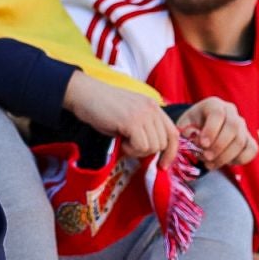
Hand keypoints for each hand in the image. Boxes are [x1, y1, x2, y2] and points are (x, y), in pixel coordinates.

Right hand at [64, 72, 178, 158]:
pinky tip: (121, 141)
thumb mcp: (130, 115)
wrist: (85, 94)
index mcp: (154, 107)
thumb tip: (152, 150)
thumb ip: (144, 127)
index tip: (162, 165)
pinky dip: (130, 150)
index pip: (173, 133)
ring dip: (137, 150)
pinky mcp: (132, 121)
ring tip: (124, 141)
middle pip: (163, 143)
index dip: (171, 152)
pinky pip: (141, 146)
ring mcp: (143, 114)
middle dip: (147, 151)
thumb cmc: (103, 107)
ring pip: (153, 147)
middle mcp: (152, 109)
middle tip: (130, 146)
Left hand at [177, 97, 255, 167]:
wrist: (200, 131)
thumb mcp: (183, 127)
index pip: (218, 114)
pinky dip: (239, 160)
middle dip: (219, 146)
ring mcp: (242, 125)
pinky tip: (224, 163)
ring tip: (210, 164)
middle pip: (233, 127)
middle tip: (206, 157)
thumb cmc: (190, 128)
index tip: (202, 144)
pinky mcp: (249, 139)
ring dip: (225, 156)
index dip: (211, 130)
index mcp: (214, 104)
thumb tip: (196, 141)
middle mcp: (231, 112)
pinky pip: (251, 150)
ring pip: (241, 141)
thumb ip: (186, 133)